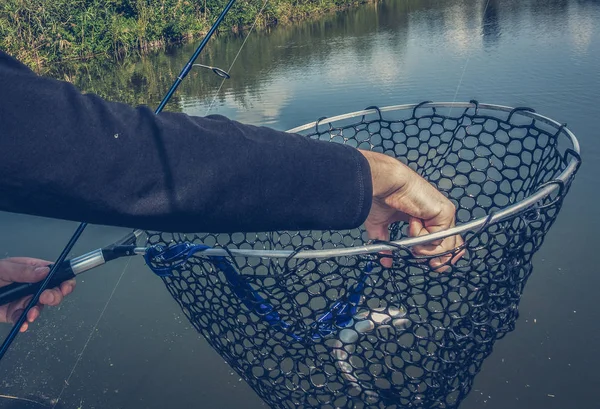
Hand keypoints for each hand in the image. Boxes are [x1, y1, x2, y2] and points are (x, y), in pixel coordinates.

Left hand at [0, 257, 75, 331]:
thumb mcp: (4, 269)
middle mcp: (31, 286)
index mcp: (32, 270)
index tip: (65, 287)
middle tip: (46, 298)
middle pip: (53, 292)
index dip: (65, 280)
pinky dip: (23, 322)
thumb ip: (23, 271)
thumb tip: (45, 271)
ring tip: (30, 314)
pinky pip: (22, 319)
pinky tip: (22, 323)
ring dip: (37, 311)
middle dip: (53, 297)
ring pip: (39, 308)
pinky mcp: (14, 314)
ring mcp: (23, 300)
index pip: (56, 274)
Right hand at [360, 150, 464, 269]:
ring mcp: (443, 214)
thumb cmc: (381, 198)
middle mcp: (438, 217)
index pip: (443, 242)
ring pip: (445, 245)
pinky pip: (438, 237)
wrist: (385, 184)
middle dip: (440, 260)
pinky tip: (413, 220)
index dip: (441, 257)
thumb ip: (387, 245)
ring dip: (423, 245)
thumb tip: (385, 262)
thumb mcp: (382, 228)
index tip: (434, 266)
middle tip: (431, 265)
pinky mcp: (446, 212)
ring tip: (410, 228)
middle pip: (452, 246)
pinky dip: (422, 235)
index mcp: (426, 219)